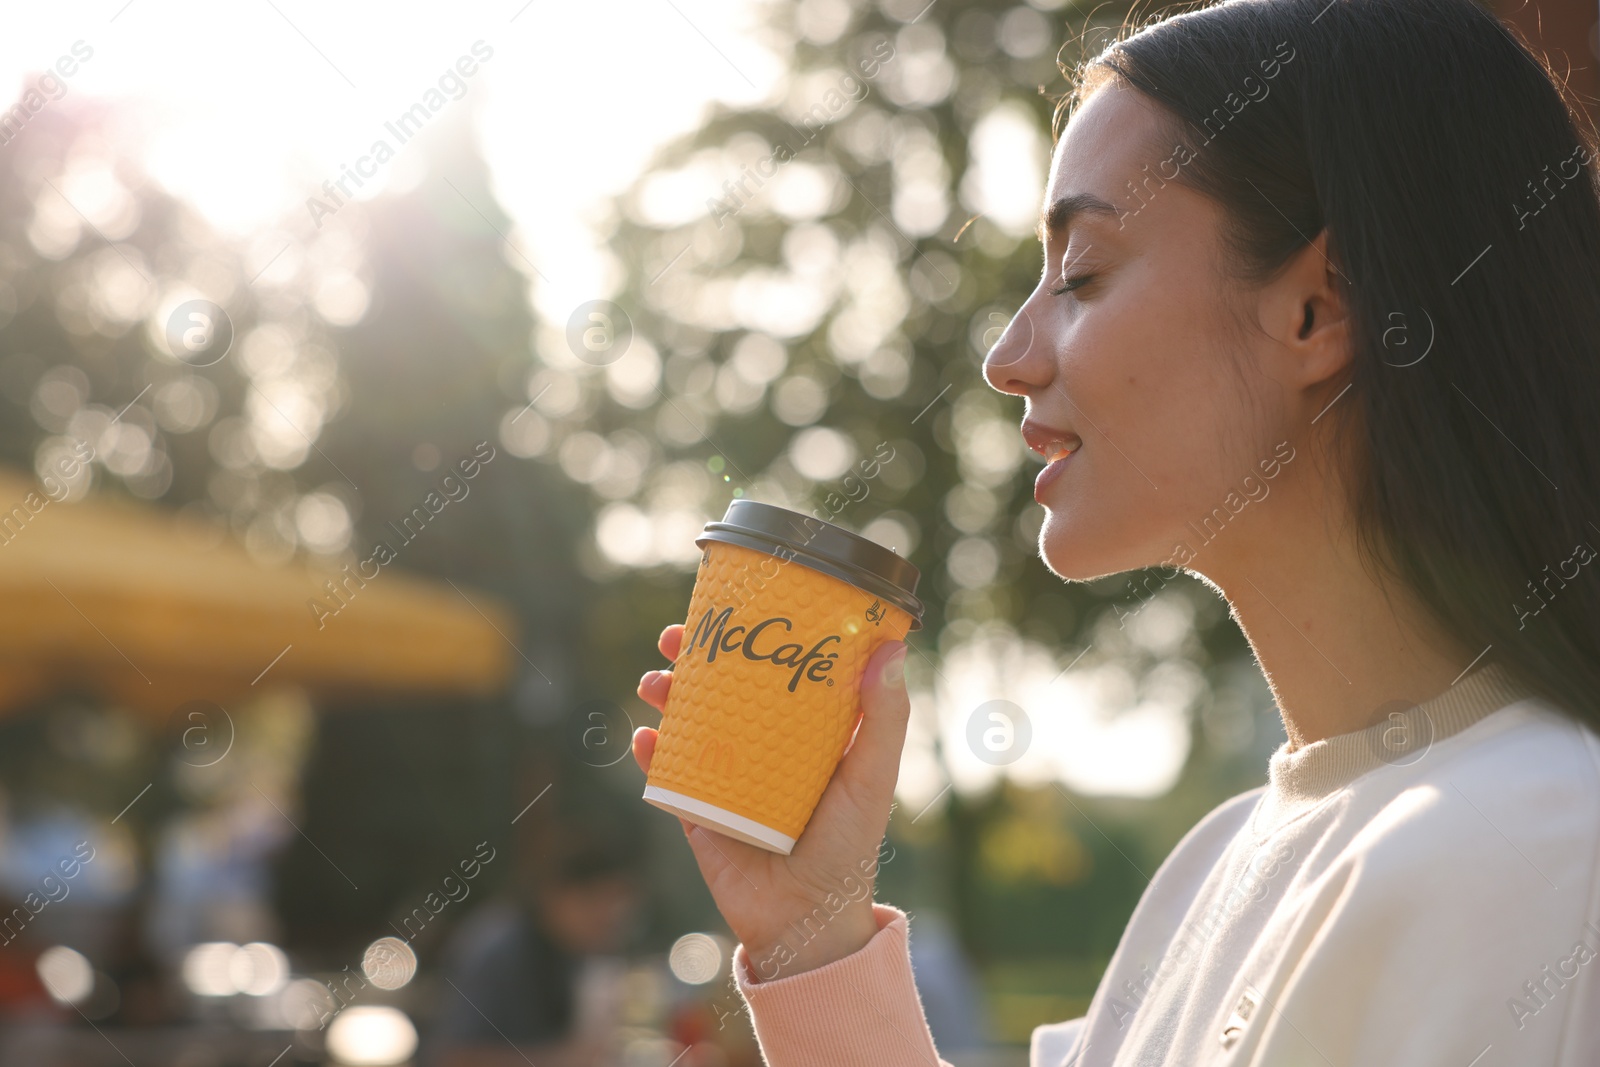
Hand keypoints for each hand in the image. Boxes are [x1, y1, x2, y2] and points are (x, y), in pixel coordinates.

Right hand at [634, 623, 910, 979]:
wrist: (805, 922)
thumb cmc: (848, 848)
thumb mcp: (872, 779)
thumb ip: (884, 720)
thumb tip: (893, 649)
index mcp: (802, 730)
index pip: (772, 668)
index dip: (750, 635)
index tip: (733, 604)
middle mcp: (760, 745)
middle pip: (719, 686)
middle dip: (691, 656)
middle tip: (673, 635)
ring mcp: (724, 775)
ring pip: (686, 721)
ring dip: (664, 696)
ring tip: (654, 683)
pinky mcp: (696, 810)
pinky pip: (665, 774)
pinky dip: (650, 753)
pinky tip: (644, 738)